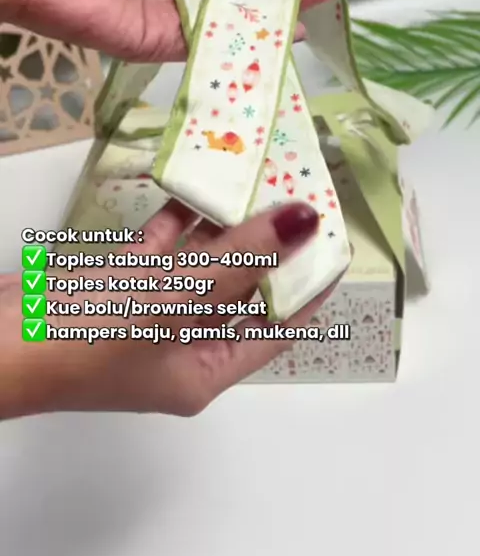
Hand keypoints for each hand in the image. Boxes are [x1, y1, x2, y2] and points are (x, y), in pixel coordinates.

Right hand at [1, 201, 342, 418]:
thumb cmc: (90, 335)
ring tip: (257, 183)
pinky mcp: (115, 289)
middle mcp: (181, 349)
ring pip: (199, 269)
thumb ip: (241, 258)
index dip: (311, 290)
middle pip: (241, 295)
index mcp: (204, 372)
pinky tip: (195, 190)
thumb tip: (304, 223)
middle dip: (268, 249)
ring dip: (224, 230)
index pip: (278, 331)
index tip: (335, 246)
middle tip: (296, 198)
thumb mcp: (176, 298)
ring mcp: (146, 318)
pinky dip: (175, 225)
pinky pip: (157, 254)